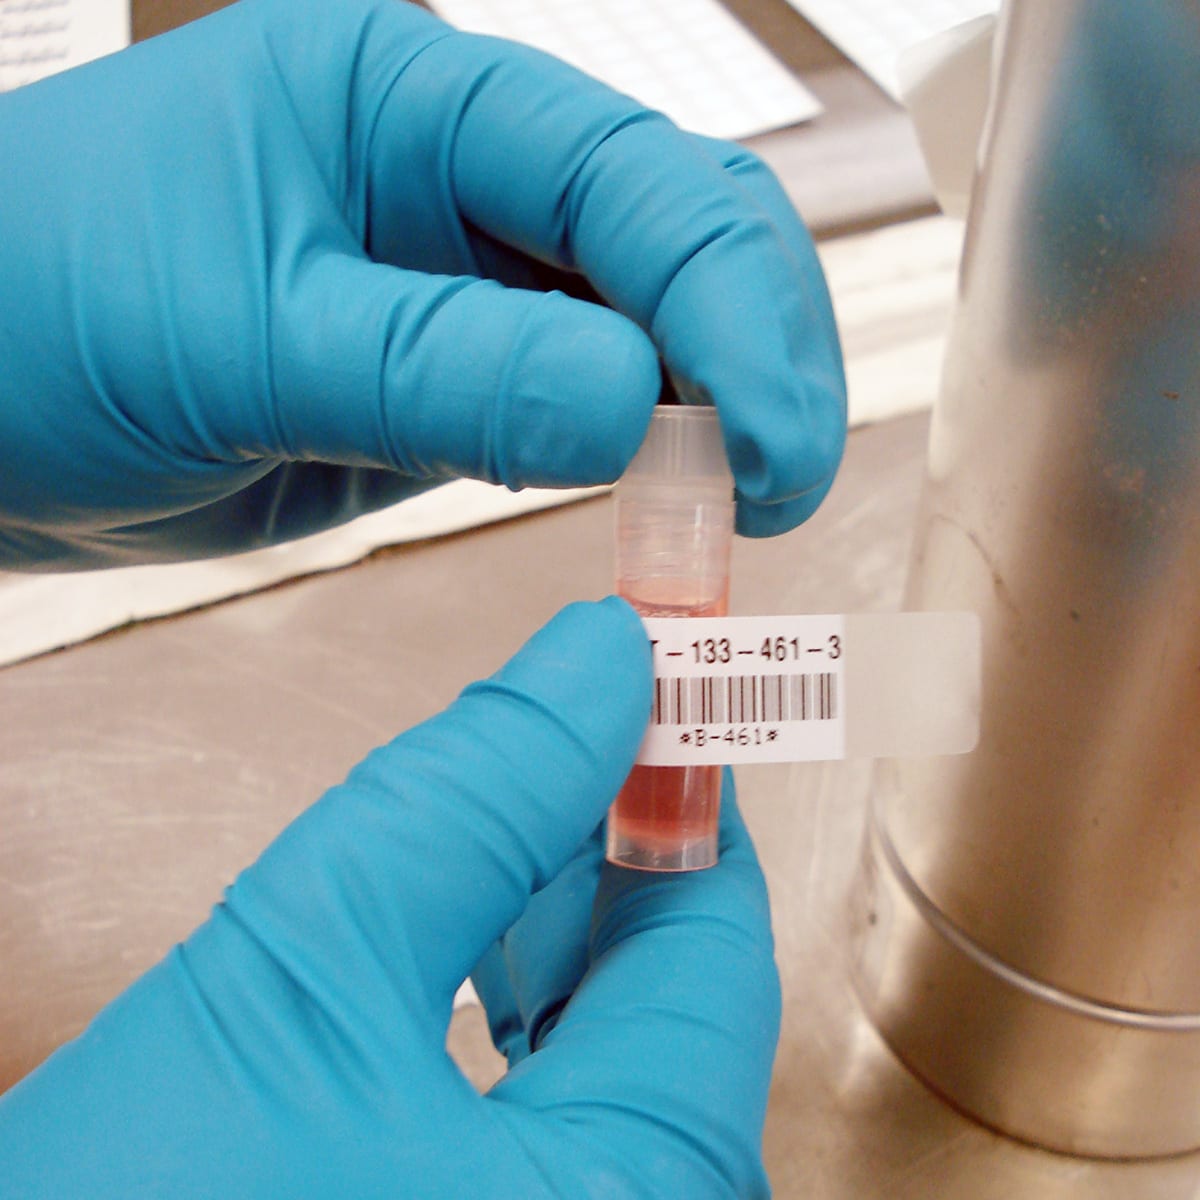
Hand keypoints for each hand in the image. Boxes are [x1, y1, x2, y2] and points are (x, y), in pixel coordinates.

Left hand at [0, 0, 844, 568]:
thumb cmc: (41, 317)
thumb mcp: (241, 340)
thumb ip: (444, 369)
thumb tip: (633, 406)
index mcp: (410, 96)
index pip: (629, 179)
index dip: (731, 307)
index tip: (778, 442)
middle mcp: (456, 171)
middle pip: (674, 234)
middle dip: (754, 354)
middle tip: (786, 486)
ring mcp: (464, 276)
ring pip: (647, 321)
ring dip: (714, 409)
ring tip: (744, 509)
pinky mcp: (457, 369)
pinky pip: (586, 398)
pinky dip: (644, 454)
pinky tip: (671, 503)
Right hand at [0, 599, 780, 1197]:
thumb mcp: (305, 968)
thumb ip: (481, 794)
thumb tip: (598, 661)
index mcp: (636, 1195)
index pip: (716, 936)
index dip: (675, 788)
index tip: (640, 689)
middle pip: (675, 1000)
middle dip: (599, 864)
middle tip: (540, 762)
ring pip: (621, 1058)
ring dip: (558, 938)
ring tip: (483, 866)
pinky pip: (567, 1125)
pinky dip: (527, 1026)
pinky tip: (467, 980)